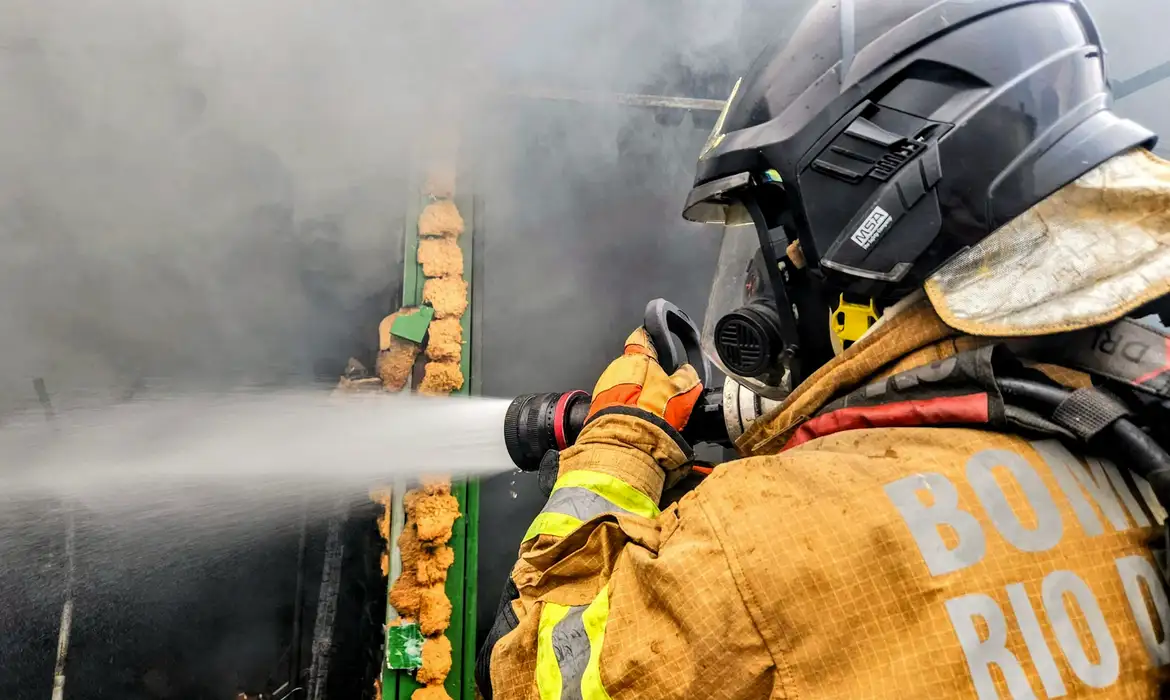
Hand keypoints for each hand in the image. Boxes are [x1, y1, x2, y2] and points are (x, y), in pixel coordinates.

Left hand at [587, 327, 702, 431]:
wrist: (626, 441)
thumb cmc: (652, 414)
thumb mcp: (682, 392)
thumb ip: (686, 377)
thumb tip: (688, 372)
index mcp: (637, 358)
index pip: (641, 337)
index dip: (651, 339)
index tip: (656, 344)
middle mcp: (617, 367)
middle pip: (633, 364)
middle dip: (646, 373)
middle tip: (659, 390)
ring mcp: (605, 385)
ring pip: (623, 382)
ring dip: (634, 391)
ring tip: (647, 409)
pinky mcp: (597, 404)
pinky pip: (614, 399)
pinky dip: (624, 405)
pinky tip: (635, 417)